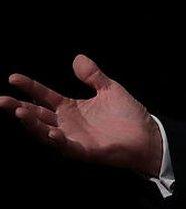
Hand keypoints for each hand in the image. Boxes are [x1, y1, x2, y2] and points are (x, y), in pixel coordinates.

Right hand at [0, 54, 162, 177]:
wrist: (147, 135)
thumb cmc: (128, 114)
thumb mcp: (109, 90)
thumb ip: (93, 76)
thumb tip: (77, 58)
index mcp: (71, 108)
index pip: (44, 96)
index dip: (30, 87)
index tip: (13, 78)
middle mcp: (67, 123)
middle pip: (38, 115)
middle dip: (19, 107)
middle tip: (2, 99)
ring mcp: (74, 138)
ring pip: (45, 132)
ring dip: (32, 123)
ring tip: (19, 111)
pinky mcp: (84, 151)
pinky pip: (67, 146)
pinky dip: (58, 140)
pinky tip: (52, 131)